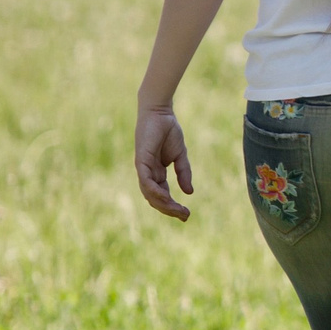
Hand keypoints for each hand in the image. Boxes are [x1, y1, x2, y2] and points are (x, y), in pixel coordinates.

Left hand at [136, 103, 195, 219]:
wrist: (161, 113)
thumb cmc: (168, 130)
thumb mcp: (181, 155)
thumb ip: (183, 173)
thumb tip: (189, 192)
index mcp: (156, 173)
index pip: (163, 195)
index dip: (173, 206)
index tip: (187, 214)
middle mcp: (148, 173)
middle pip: (155, 199)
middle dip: (169, 209)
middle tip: (184, 216)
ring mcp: (143, 168)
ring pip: (150, 194)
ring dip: (163, 204)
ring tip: (178, 210)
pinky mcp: (141, 161)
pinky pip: (146, 181)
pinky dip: (154, 191)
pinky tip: (166, 197)